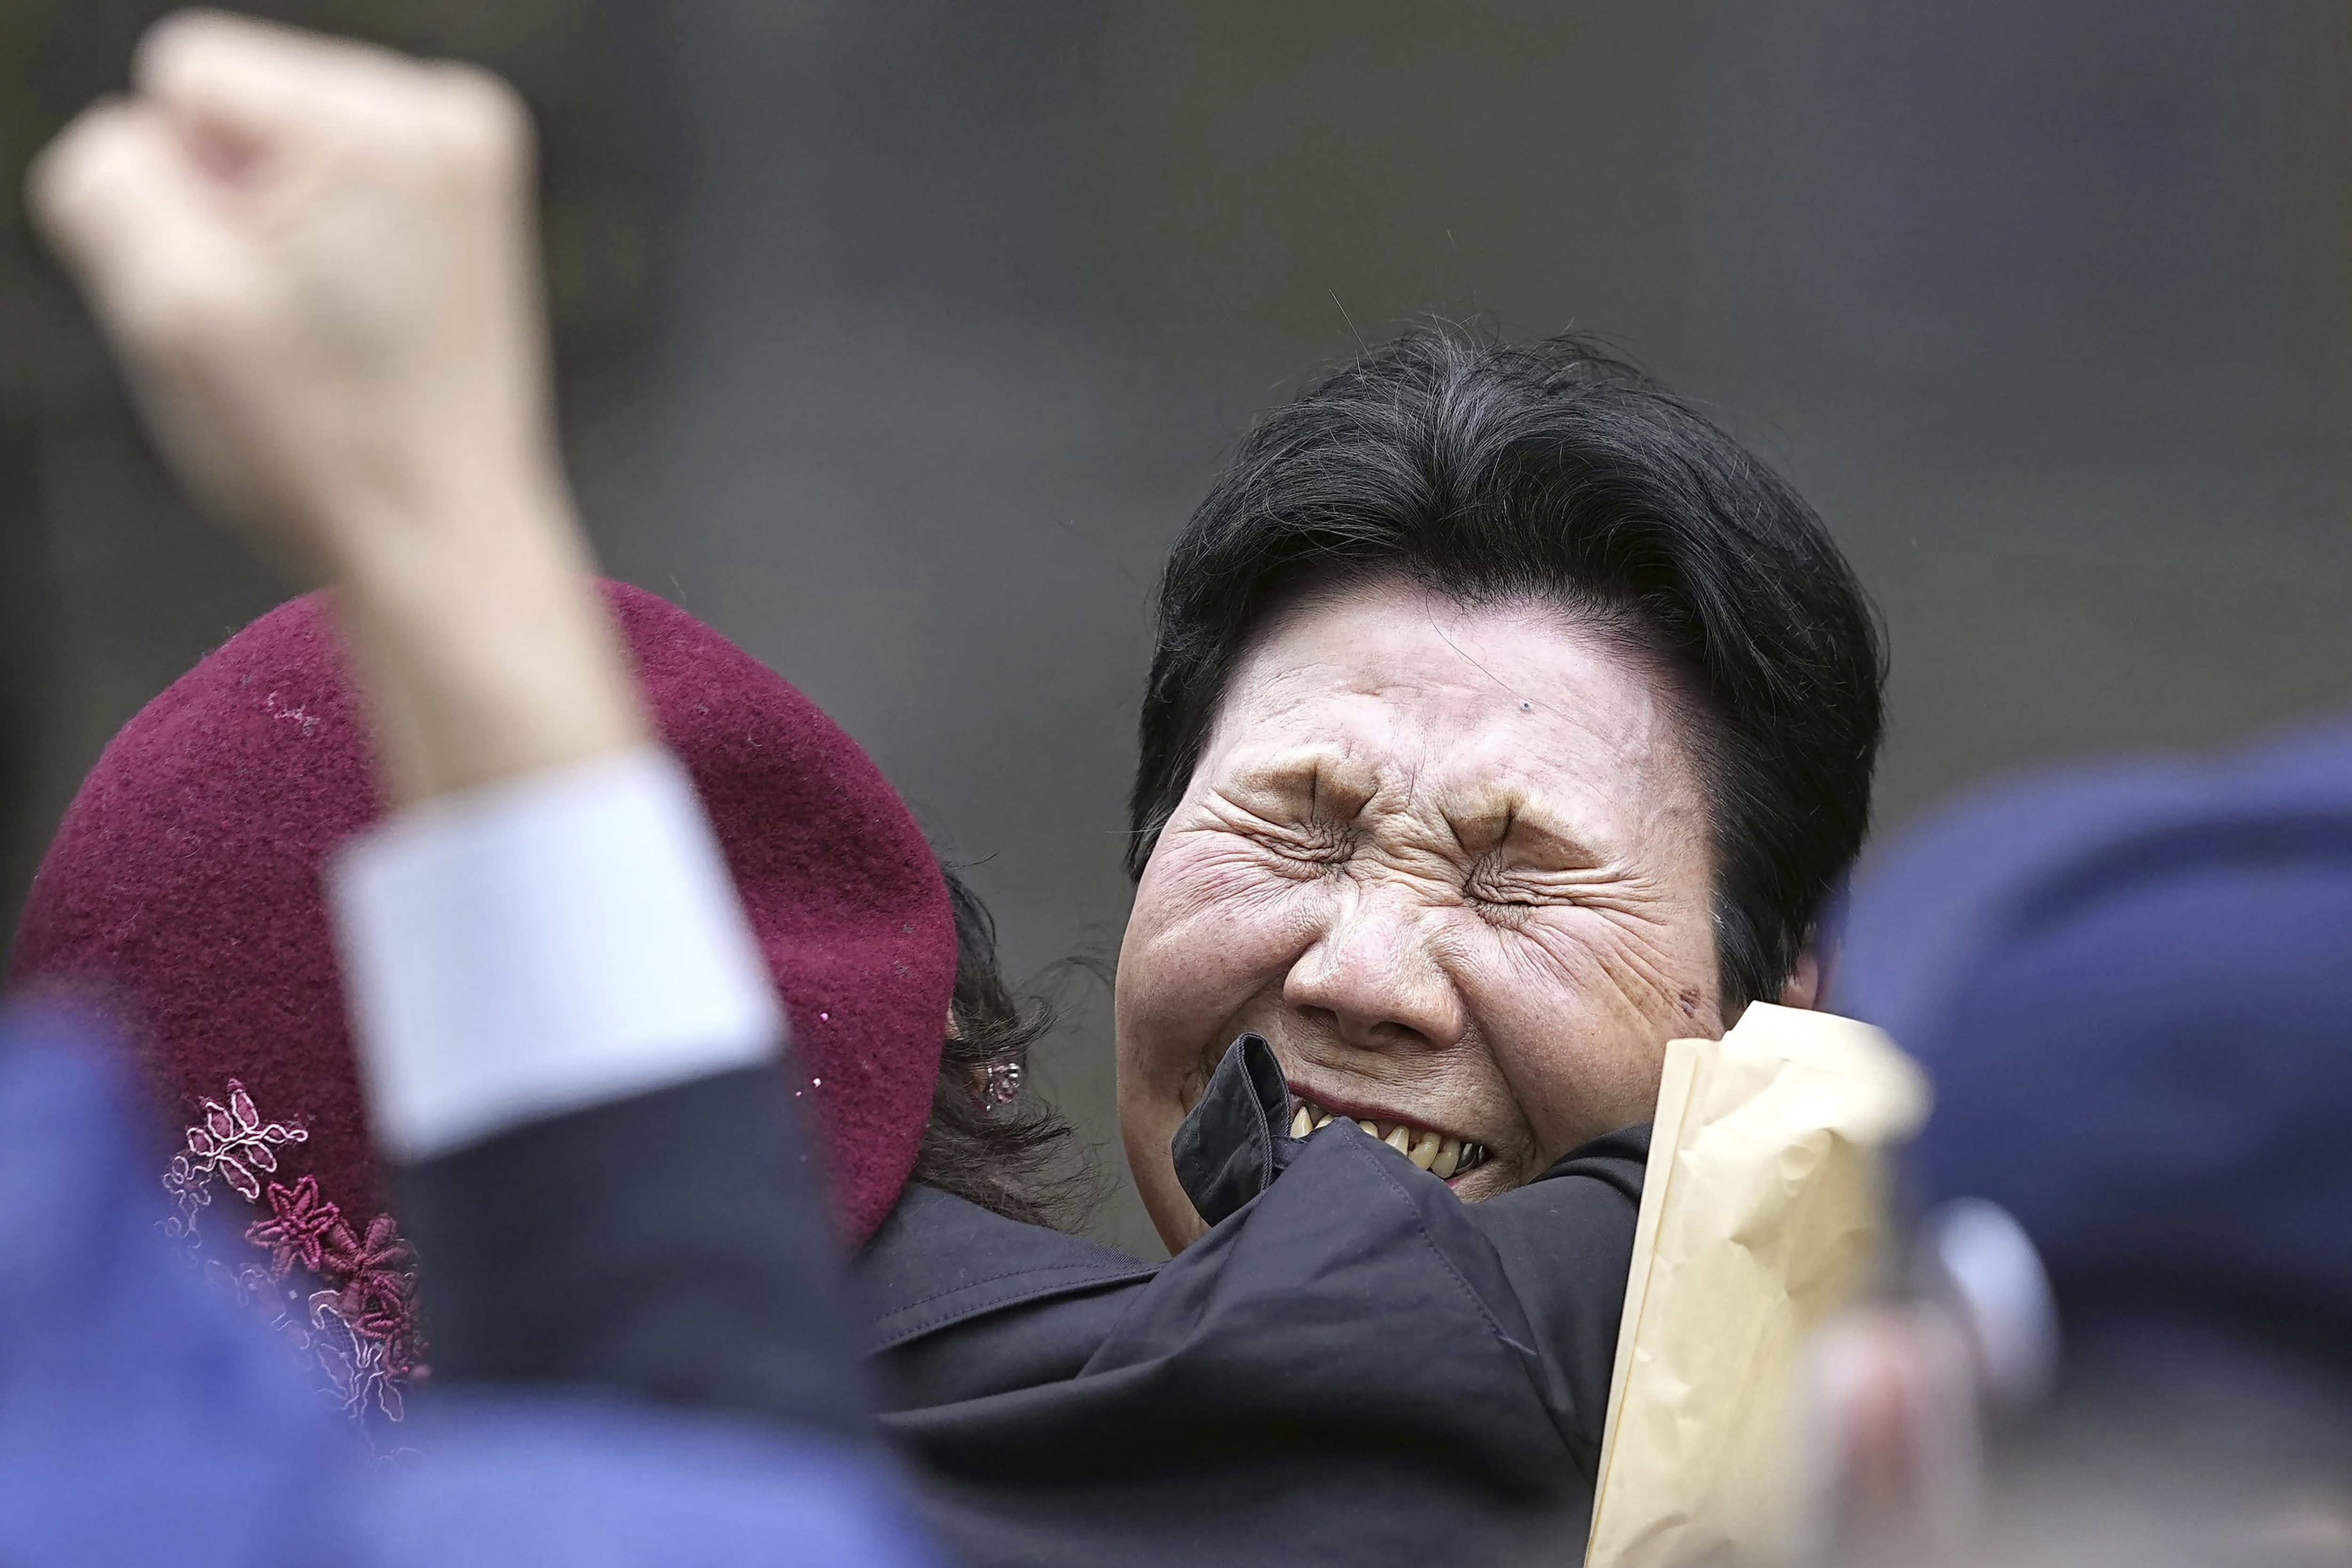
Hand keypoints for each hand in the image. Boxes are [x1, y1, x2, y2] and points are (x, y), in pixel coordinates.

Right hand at [26, 10, 643, 800]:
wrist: (438, 538)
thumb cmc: (321, 443)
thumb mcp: (168, 301)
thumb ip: (107, 177)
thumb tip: (136, 141)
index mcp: (385, 120)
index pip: (181, 75)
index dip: (174, 191)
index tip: (246, 288)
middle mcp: (450, 116)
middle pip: (239, 106)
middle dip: (229, 210)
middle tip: (290, 326)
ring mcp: (471, 162)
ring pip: (282, 153)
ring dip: (274, 239)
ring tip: (327, 333)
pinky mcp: (471, 210)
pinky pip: (337, 193)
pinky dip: (324, 255)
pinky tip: (356, 329)